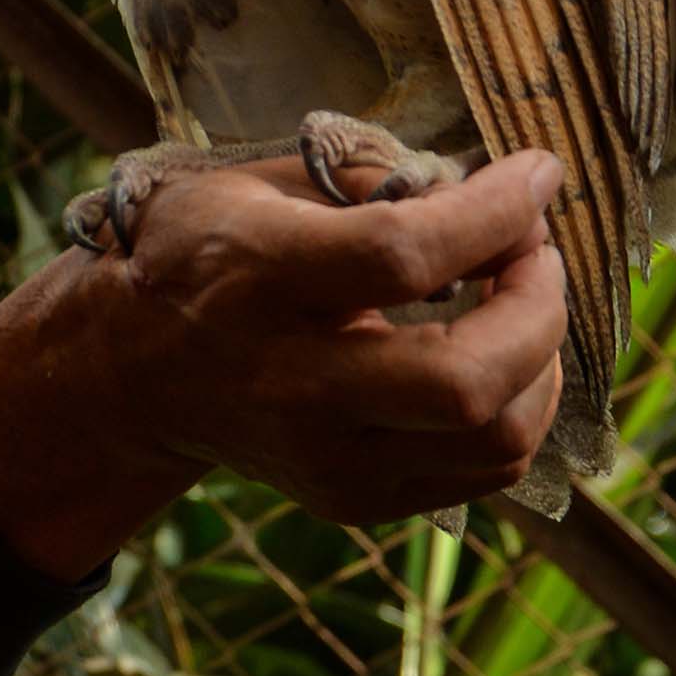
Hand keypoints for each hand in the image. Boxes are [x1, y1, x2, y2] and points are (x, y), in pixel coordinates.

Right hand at [104, 148, 569, 523]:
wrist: (134, 374)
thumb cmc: (204, 254)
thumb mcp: (256, 181)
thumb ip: (365, 174)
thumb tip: (479, 186)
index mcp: (259, 281)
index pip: (403, 258)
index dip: (495, 214)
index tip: (537, 175)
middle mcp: (292, 387)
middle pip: (466, 383)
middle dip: (540, 305)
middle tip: (535, 250)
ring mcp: (327, 460)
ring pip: (497, 439)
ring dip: (542, 357)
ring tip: (522, 297)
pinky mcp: (356, 501)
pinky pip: (488, 469)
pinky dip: (519, 402)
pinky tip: (500, 351)